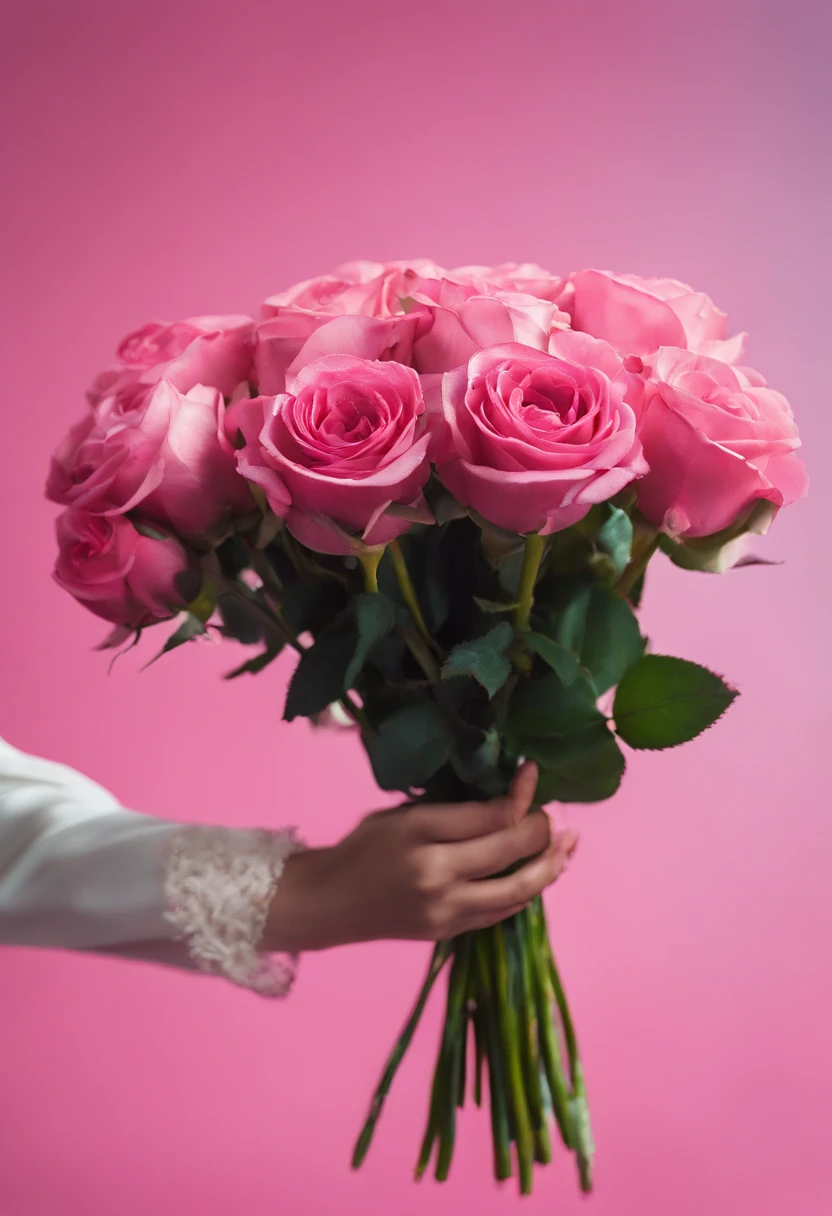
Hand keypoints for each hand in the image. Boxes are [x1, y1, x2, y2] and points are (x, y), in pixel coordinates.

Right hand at [264, 761, 577, 952]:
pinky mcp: (452, 933)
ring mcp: (450, 914)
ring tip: (568, 845)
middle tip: (554, 815)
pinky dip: (527, 890)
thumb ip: (453, 811)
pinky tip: (540, 872)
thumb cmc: (362, 848)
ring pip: (520, 891)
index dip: (521, 795)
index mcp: (424, 844)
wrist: (331, 903)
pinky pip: (503, 911)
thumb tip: (506, 801)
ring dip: (550, 867)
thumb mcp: (403, 816)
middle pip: (514, 855)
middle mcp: (442, 883)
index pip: (492, 817)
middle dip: (543, 832)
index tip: (532, 772)